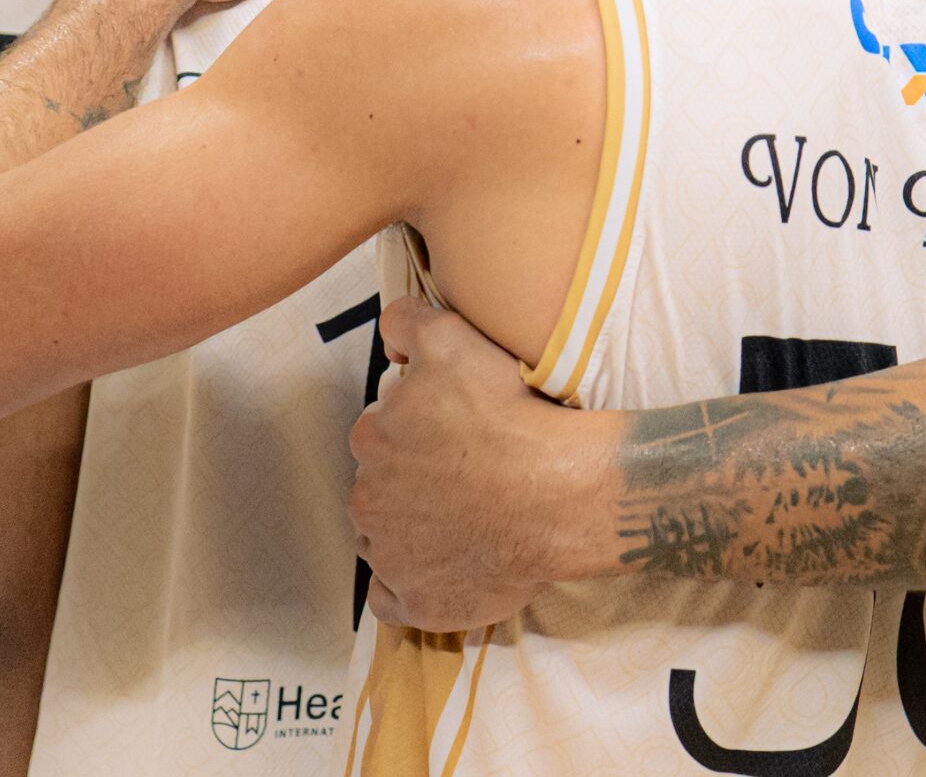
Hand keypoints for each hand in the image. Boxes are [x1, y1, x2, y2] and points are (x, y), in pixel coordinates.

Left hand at [349, 298, 620, 627]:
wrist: (557, 493)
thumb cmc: (509, 416)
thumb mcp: (454, 340)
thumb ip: (409, 324)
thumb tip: (392, 332)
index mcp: (372, 439)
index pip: (380, 432)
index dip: (418, 429)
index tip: (455, 431)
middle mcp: (368, 501)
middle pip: (380, 486)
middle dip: (412, 480)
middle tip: (466, 474)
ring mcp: (391, 558)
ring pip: (386, 539)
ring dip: (412, 530)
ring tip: (466, 517)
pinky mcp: (417, 602)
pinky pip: (394, 597)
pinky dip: (412, 585)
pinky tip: (446, 566)